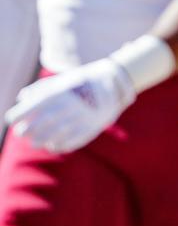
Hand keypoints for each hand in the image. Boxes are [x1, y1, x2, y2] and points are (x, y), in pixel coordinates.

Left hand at [5, 58, 135, 153]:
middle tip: (23, 132)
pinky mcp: (88, 129)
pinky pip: (66, 144)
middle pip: (35, 127)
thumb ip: (41, 88)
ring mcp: (78, 119)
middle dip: (25, 132)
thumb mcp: (64, 80)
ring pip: (49, 138)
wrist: (115, 82)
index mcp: (58, 92)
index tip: (13, 119)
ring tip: (35, 141)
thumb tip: (21, 97)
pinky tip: (53, 143)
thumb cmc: (83, 81)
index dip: (16, 117)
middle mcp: (67, 106)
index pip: (27, 109)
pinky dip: (56, 145)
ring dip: (38, 141)